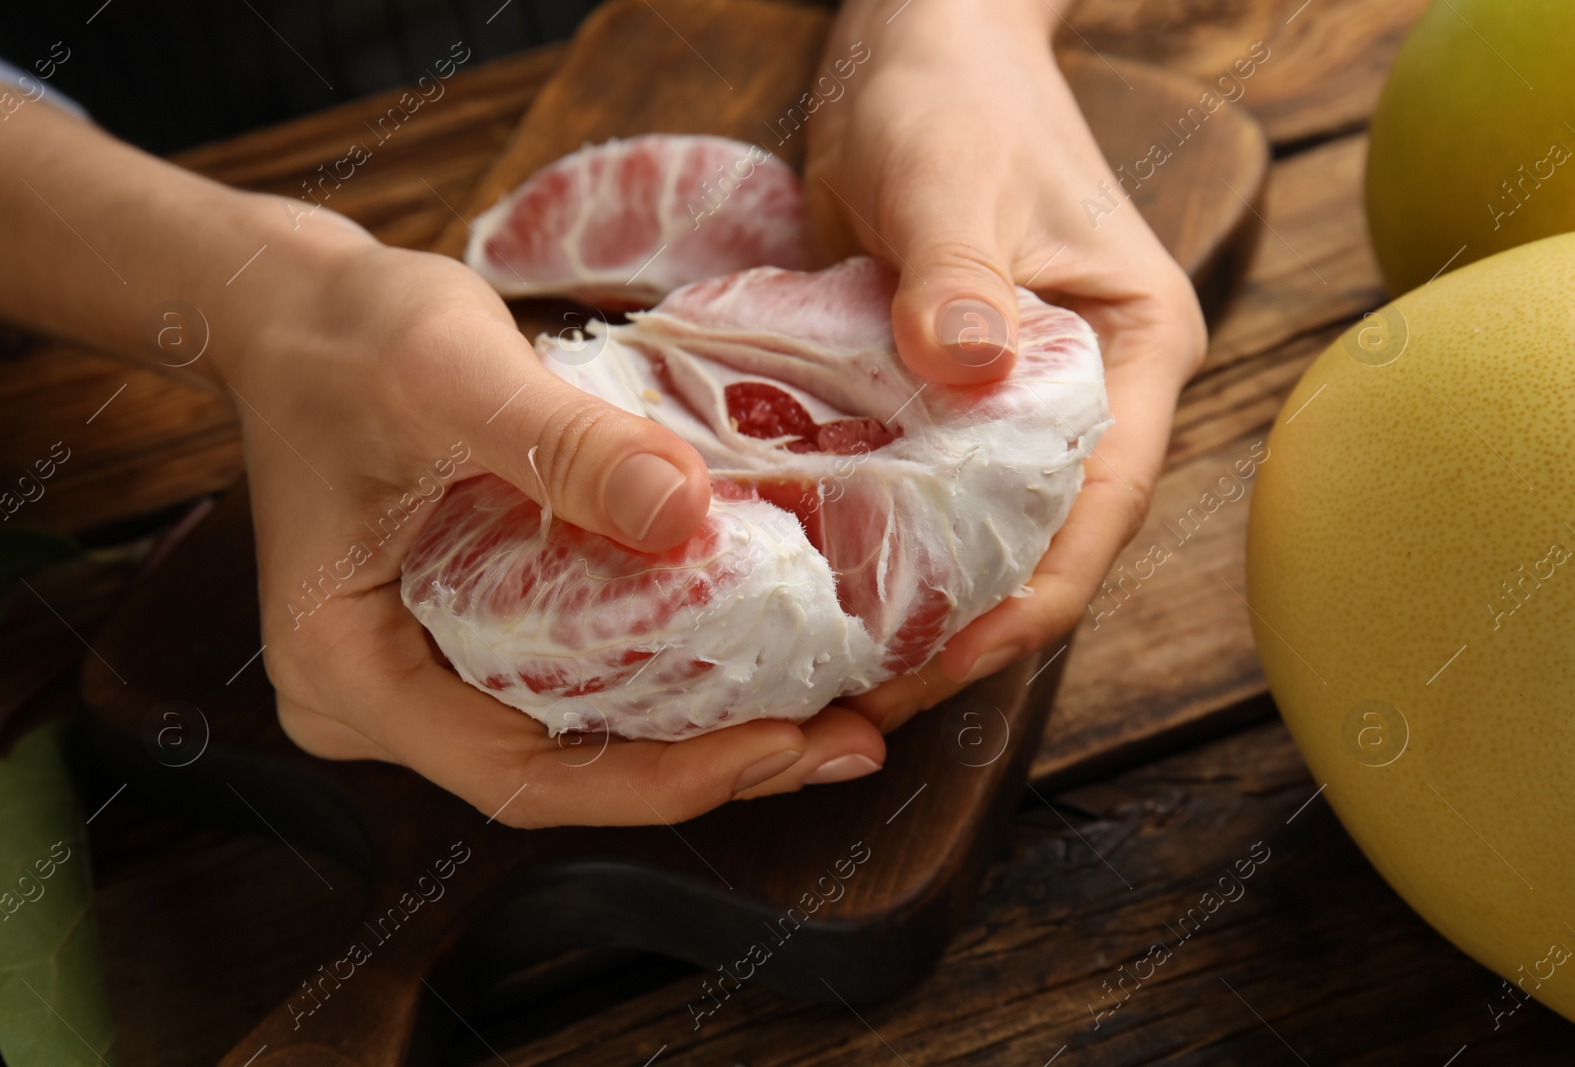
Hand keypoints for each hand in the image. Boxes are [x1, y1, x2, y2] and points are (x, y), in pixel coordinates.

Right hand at [202, 205, 886, 823]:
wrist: (304, 310)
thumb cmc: (347, 336)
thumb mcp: (447, 372)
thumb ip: (559, 446)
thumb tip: (689, 516)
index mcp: (352, 677)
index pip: (523, 776)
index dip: (663, 781)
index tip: (784, 743)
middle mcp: (396, 705)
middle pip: (574, 773)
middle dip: (720, 766)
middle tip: (855, 738)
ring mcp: (436, 679)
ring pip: (592, 741)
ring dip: (720, 731)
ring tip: (850, 709)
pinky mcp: (477, 641)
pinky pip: (590, 687)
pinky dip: (686, 677)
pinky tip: (779, 658)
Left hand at [808, 0, 1206, 728]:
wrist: (909, 46)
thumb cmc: (950, 95)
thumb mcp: (950, 175)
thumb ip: (959, 273)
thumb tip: (966, 366)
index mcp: (1132, 354)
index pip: (1101, 508)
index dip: (1032, 602)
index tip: (946, 665)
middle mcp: (1082, 398)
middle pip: (1036, 544)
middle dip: (960, 629)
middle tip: (860, 693)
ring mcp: (1005, 406)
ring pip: (969, 534)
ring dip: (907, 602)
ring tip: (824, 668)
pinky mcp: (933, 399)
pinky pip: (906, 491)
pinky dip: (864, 542)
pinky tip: (801, 586)